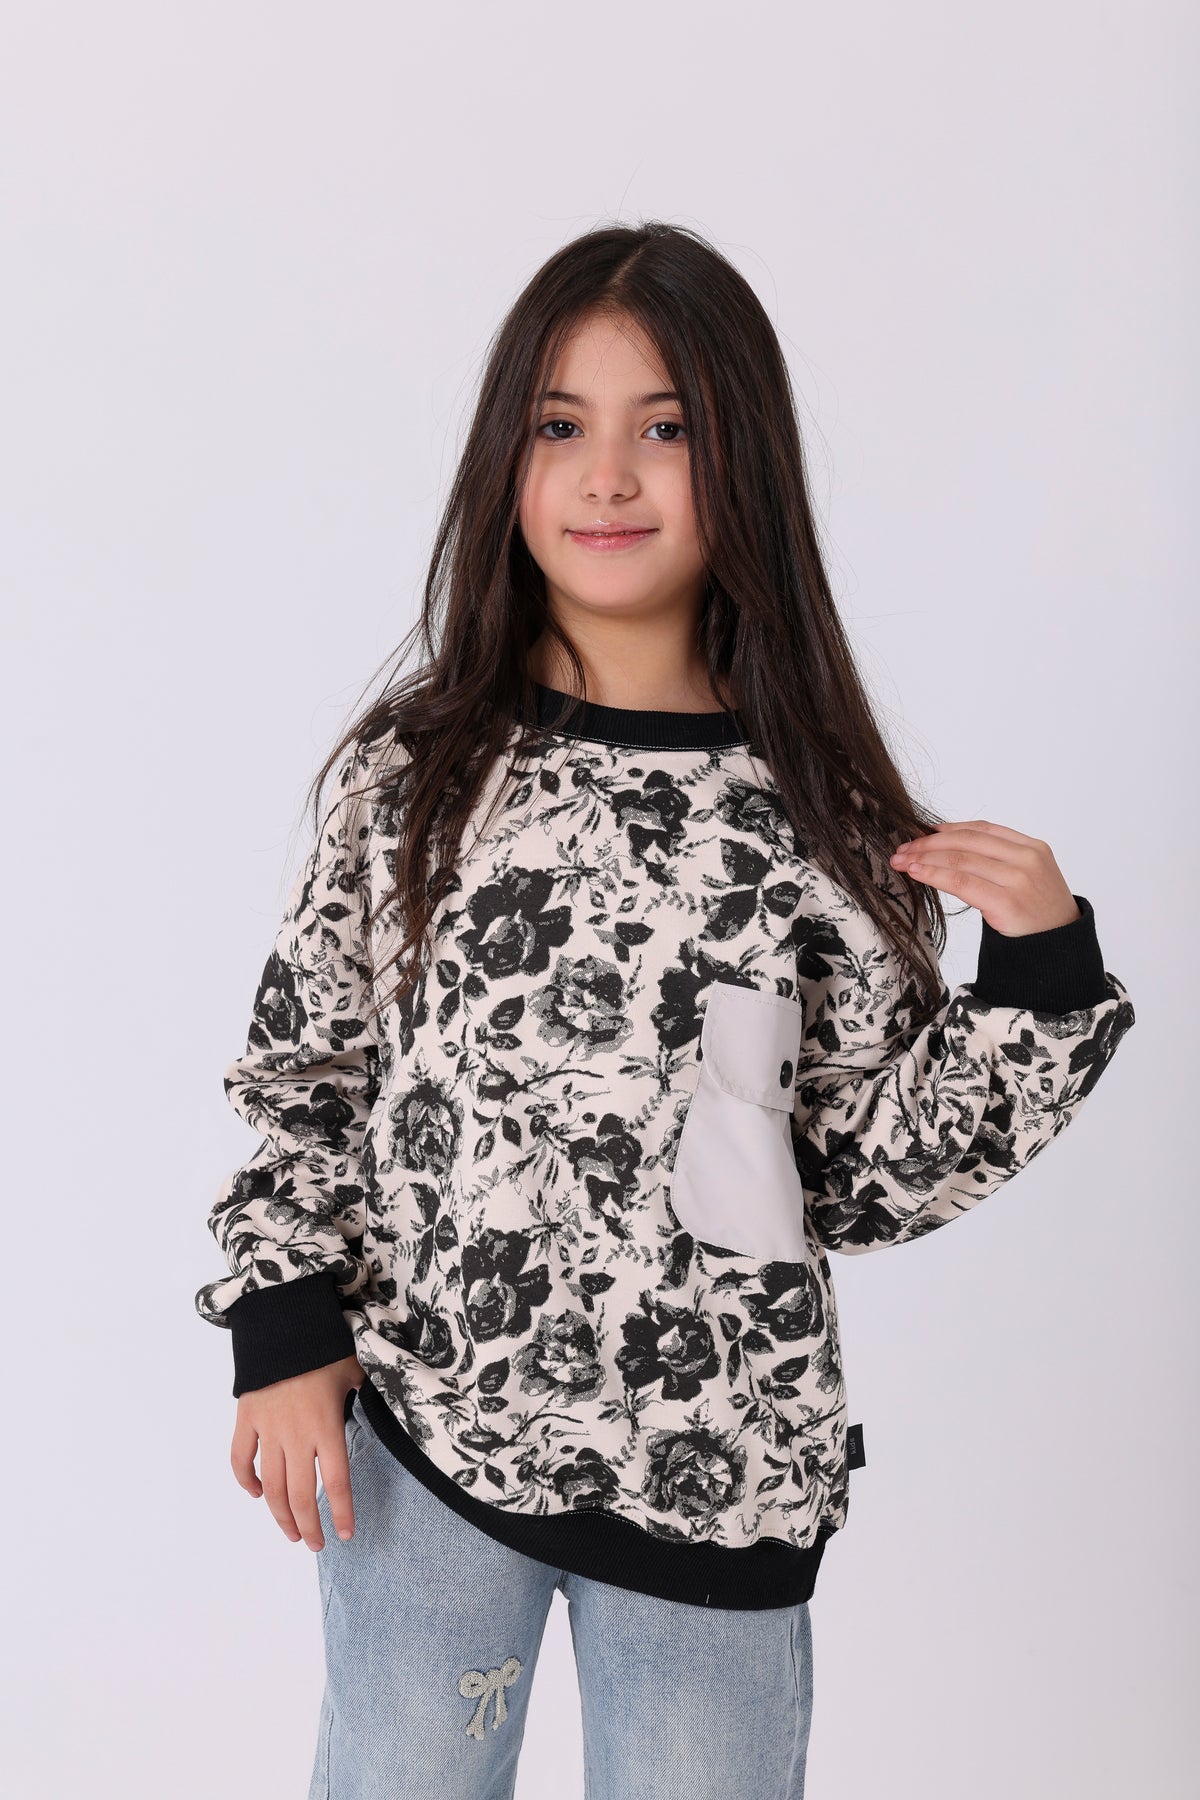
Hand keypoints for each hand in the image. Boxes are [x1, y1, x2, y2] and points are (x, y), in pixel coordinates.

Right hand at [230, 1354, 364, 1550]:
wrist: (282, 1323)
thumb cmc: (324, 1345)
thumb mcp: (355, 1369)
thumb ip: (365, 1394)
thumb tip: (381, 1403)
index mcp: (327, 1425)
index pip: (338, 1481)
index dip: (342, 1512)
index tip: (345, 1534)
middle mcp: (297, 1435)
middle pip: (302, 1495)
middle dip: (309, 1526)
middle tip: (316, 1544)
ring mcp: (268, 1430)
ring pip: (272, 1487)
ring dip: (280, 1515)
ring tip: (292, 1532)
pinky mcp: (246, 1420)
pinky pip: (241, 1460)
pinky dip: (247, 1481)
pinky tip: (258, 1494)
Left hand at [889, 820, 1080, 935]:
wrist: (1060, 948)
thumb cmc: (1038, 914)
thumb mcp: (1028, 876)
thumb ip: (998, 860)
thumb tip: (949, 850)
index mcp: (1033, 847)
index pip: (982, 829)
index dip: (947, 829)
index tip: (922, 833)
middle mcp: (1027, 858)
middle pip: (967, 841)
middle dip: (929, 843)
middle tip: (903, 848)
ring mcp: (1018, 879)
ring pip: (960, 859)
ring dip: (924, 857)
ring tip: (902, 861)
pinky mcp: (1006, 902)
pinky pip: (961, 883)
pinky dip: (934, 874)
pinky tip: (917, 873)